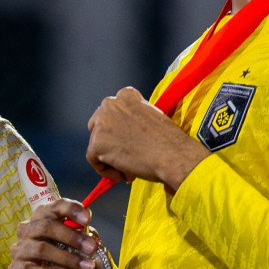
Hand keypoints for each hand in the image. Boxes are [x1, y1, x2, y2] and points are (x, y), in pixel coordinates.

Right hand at [9, 198, 97, 268]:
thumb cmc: (55, 252)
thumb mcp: (68, 240)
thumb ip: (80, 236)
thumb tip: (94, 239)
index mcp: (41, 217)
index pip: (54, 207)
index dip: (70, 209)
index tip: (87, 218)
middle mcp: (27, 230)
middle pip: (46, 227)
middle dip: (72, 237)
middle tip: (91, 248)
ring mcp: (20, 249)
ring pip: (41, 249)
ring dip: (67, 258)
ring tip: (86, 266)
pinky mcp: (16, 268)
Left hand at [86, 87, 206, 192]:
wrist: (173, 155)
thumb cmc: (168, 140)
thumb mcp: (150, 116)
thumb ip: (132, 118)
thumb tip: (121, 132)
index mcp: (125, 94)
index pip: (111, 112)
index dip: (119, 130)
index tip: (133, 141)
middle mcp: (110, 104)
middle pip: (98, 126)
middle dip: (110, 142)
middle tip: (128, 155)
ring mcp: (101, 123)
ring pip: (97, 145)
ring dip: (111, 158)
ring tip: (132, 167)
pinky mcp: (97, 143)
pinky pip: (94, 160)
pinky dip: (108, 171)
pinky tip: (126, 173)